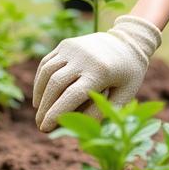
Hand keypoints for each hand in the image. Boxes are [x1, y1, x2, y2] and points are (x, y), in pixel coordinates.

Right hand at [32, 14, 161, 131]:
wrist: (129, 41)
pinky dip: (40, 80)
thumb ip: (104, 112)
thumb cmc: (129, 74)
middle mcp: (84, 57)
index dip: (56, 113)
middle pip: (56, 85)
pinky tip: (41, 95)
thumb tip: (77, 125)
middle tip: (41, 125)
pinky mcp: (66, 44)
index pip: (72, 95)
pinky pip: (47, 63)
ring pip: (48, 72)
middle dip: (46, 108)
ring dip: (40, 94)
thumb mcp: (125, 95)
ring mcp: (73, 48)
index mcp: (101, 71)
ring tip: (39, 112)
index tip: (45, 128)